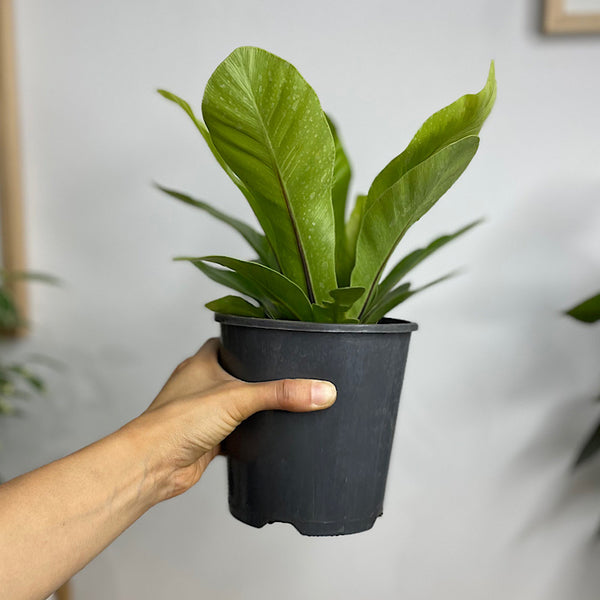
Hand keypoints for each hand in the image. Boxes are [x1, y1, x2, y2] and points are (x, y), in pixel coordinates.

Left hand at [124, 338, 336, 501]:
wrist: (153, 465)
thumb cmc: (177, 423)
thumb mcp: (238, 398)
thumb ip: (281, 393)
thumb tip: (321, 390)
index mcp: (202, 362)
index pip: (228, 341)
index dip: (249, 340)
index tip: (275, 342)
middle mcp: (200, 384)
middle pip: (234, 373)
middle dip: (258, 377)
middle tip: (287, 375)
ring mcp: (202, 413)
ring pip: (234, 404)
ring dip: (253, 408)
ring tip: (283, 404)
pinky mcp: (207, 439)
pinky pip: (234, 432)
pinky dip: (249, 434)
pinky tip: (267, 436)